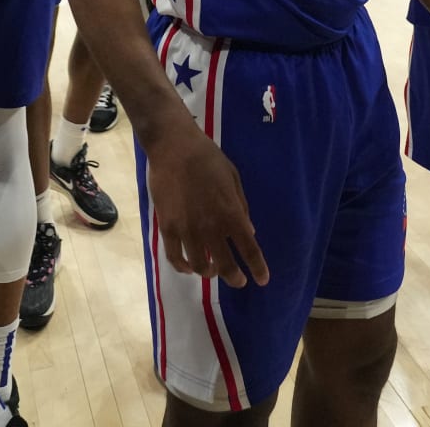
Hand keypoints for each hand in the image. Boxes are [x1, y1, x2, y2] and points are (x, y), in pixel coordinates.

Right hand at [144, 126, 270, 287]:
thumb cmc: (208, 159)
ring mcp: (187, 230)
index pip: (249, 248)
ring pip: (199, 265)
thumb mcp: (234, 178)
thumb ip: (242, 207)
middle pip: (224, 264)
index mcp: (231, 213)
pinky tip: (189, 267)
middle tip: (239, 282)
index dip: (258, 268)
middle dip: (234, 278)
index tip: (262, 280)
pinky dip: (183, 267)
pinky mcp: (166, 228)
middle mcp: (210, 227)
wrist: (174, 148)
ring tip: (212, 271)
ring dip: (209, 273)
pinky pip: (175, 257)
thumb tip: (250, 231)